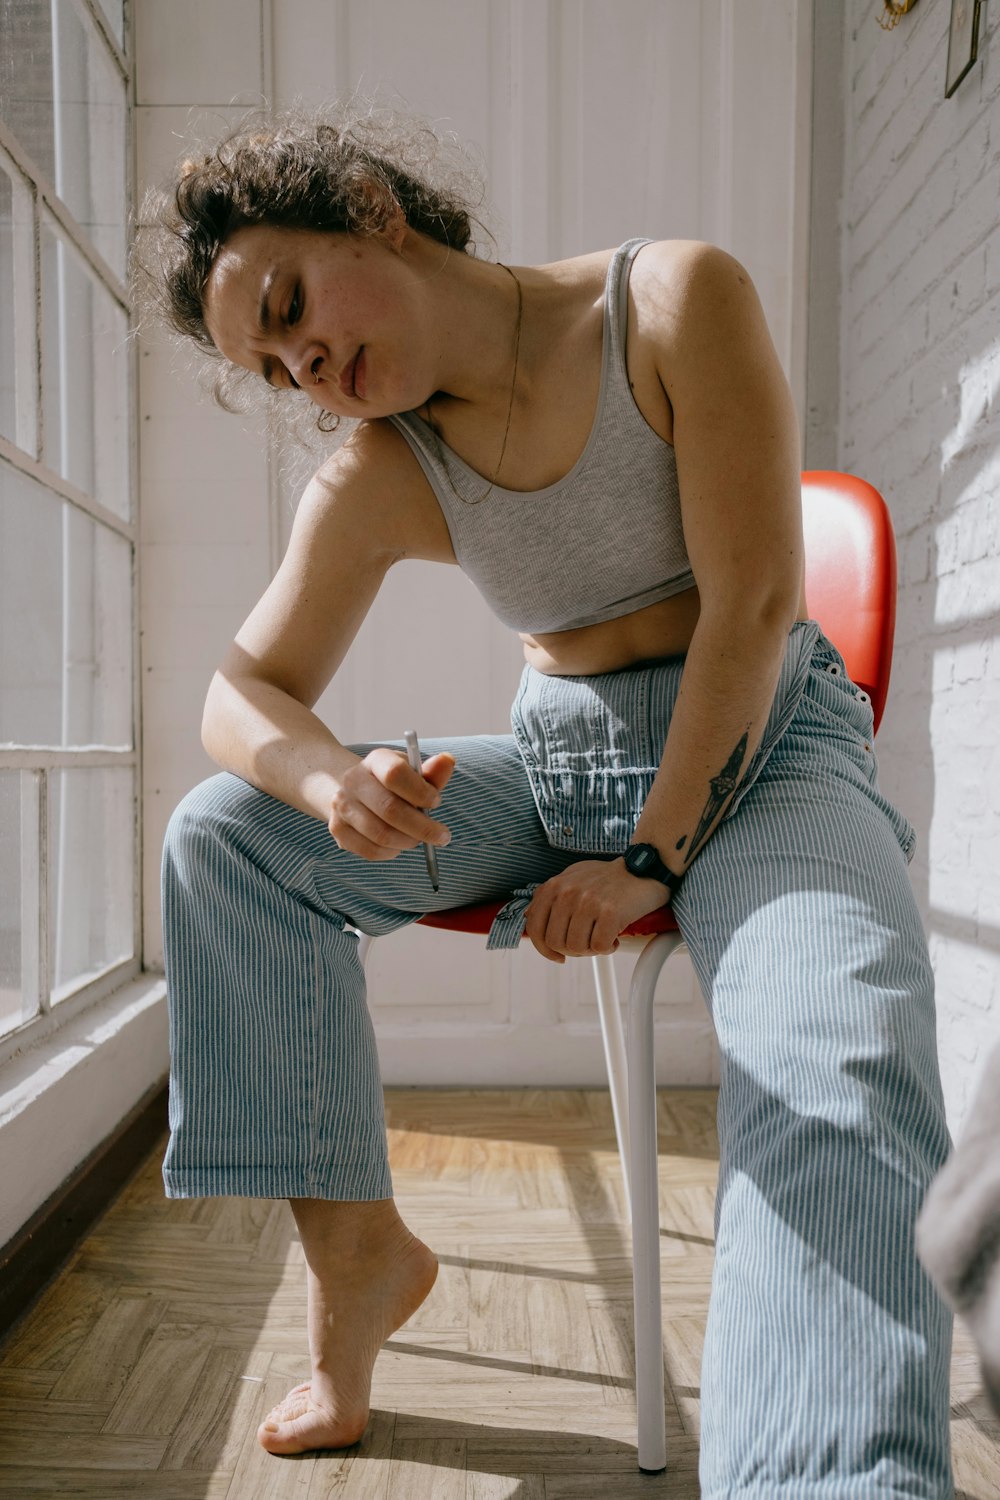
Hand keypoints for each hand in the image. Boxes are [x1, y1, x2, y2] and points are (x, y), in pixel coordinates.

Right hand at [328, 747, 453, 859]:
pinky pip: (370, 850)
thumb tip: (448, 760)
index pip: (395, 774)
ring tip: (419, 839)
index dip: (420, 792)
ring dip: (408, 841)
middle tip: (441, 836)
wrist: (353, 790)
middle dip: (422, 827)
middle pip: (390, 809)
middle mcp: (353, 781)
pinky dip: (391, 852)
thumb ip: (432, 773)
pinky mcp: (338, 829)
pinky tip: (399, 845)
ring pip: (381, 834)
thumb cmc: (393, 783)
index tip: (436, 802)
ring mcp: (342, 806)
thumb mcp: (412, 773)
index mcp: (375, 761)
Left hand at [523, 857, 669, 963]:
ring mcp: (589, 901)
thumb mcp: (572, 878)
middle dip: (573, 950)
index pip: (535, 928)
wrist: (644, 868)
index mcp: (555, 886)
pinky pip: (600, 947)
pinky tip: (615, 937)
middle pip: (556, 942)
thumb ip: (549, 896)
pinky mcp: (610, 912)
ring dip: (591, 949)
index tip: (558, 956)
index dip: (544, 949)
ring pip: (577, 947)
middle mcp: (568, 892)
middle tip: (589, 943)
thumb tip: (528, 917)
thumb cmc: (608, 878)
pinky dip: (608, 948)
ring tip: (603, 936)